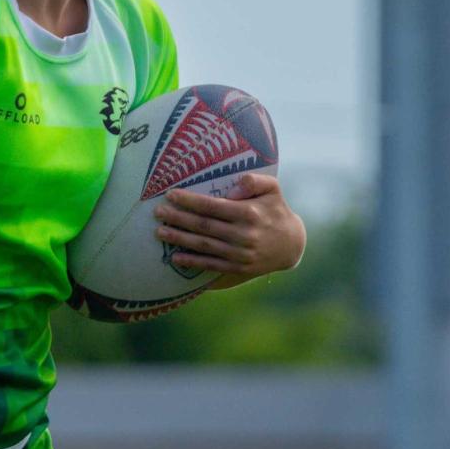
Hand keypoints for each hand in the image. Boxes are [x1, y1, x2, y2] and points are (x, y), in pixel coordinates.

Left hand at [152, 173, 305, 283]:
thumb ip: (254, 180)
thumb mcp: (273, 188)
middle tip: (158, 213)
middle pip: (203, 226)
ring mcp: (240, 254)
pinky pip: (211, 265)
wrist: (291, 245)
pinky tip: (175, 257)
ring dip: (179, 239)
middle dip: (178, 219)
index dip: (190, 201)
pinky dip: (192, 262)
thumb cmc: (276, 211)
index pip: (212, 206)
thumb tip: (232, 187)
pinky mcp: (238, 268)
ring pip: (204, 246)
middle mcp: (243, 235)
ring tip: (160, 232)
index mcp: (249, 213)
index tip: (171, 195)